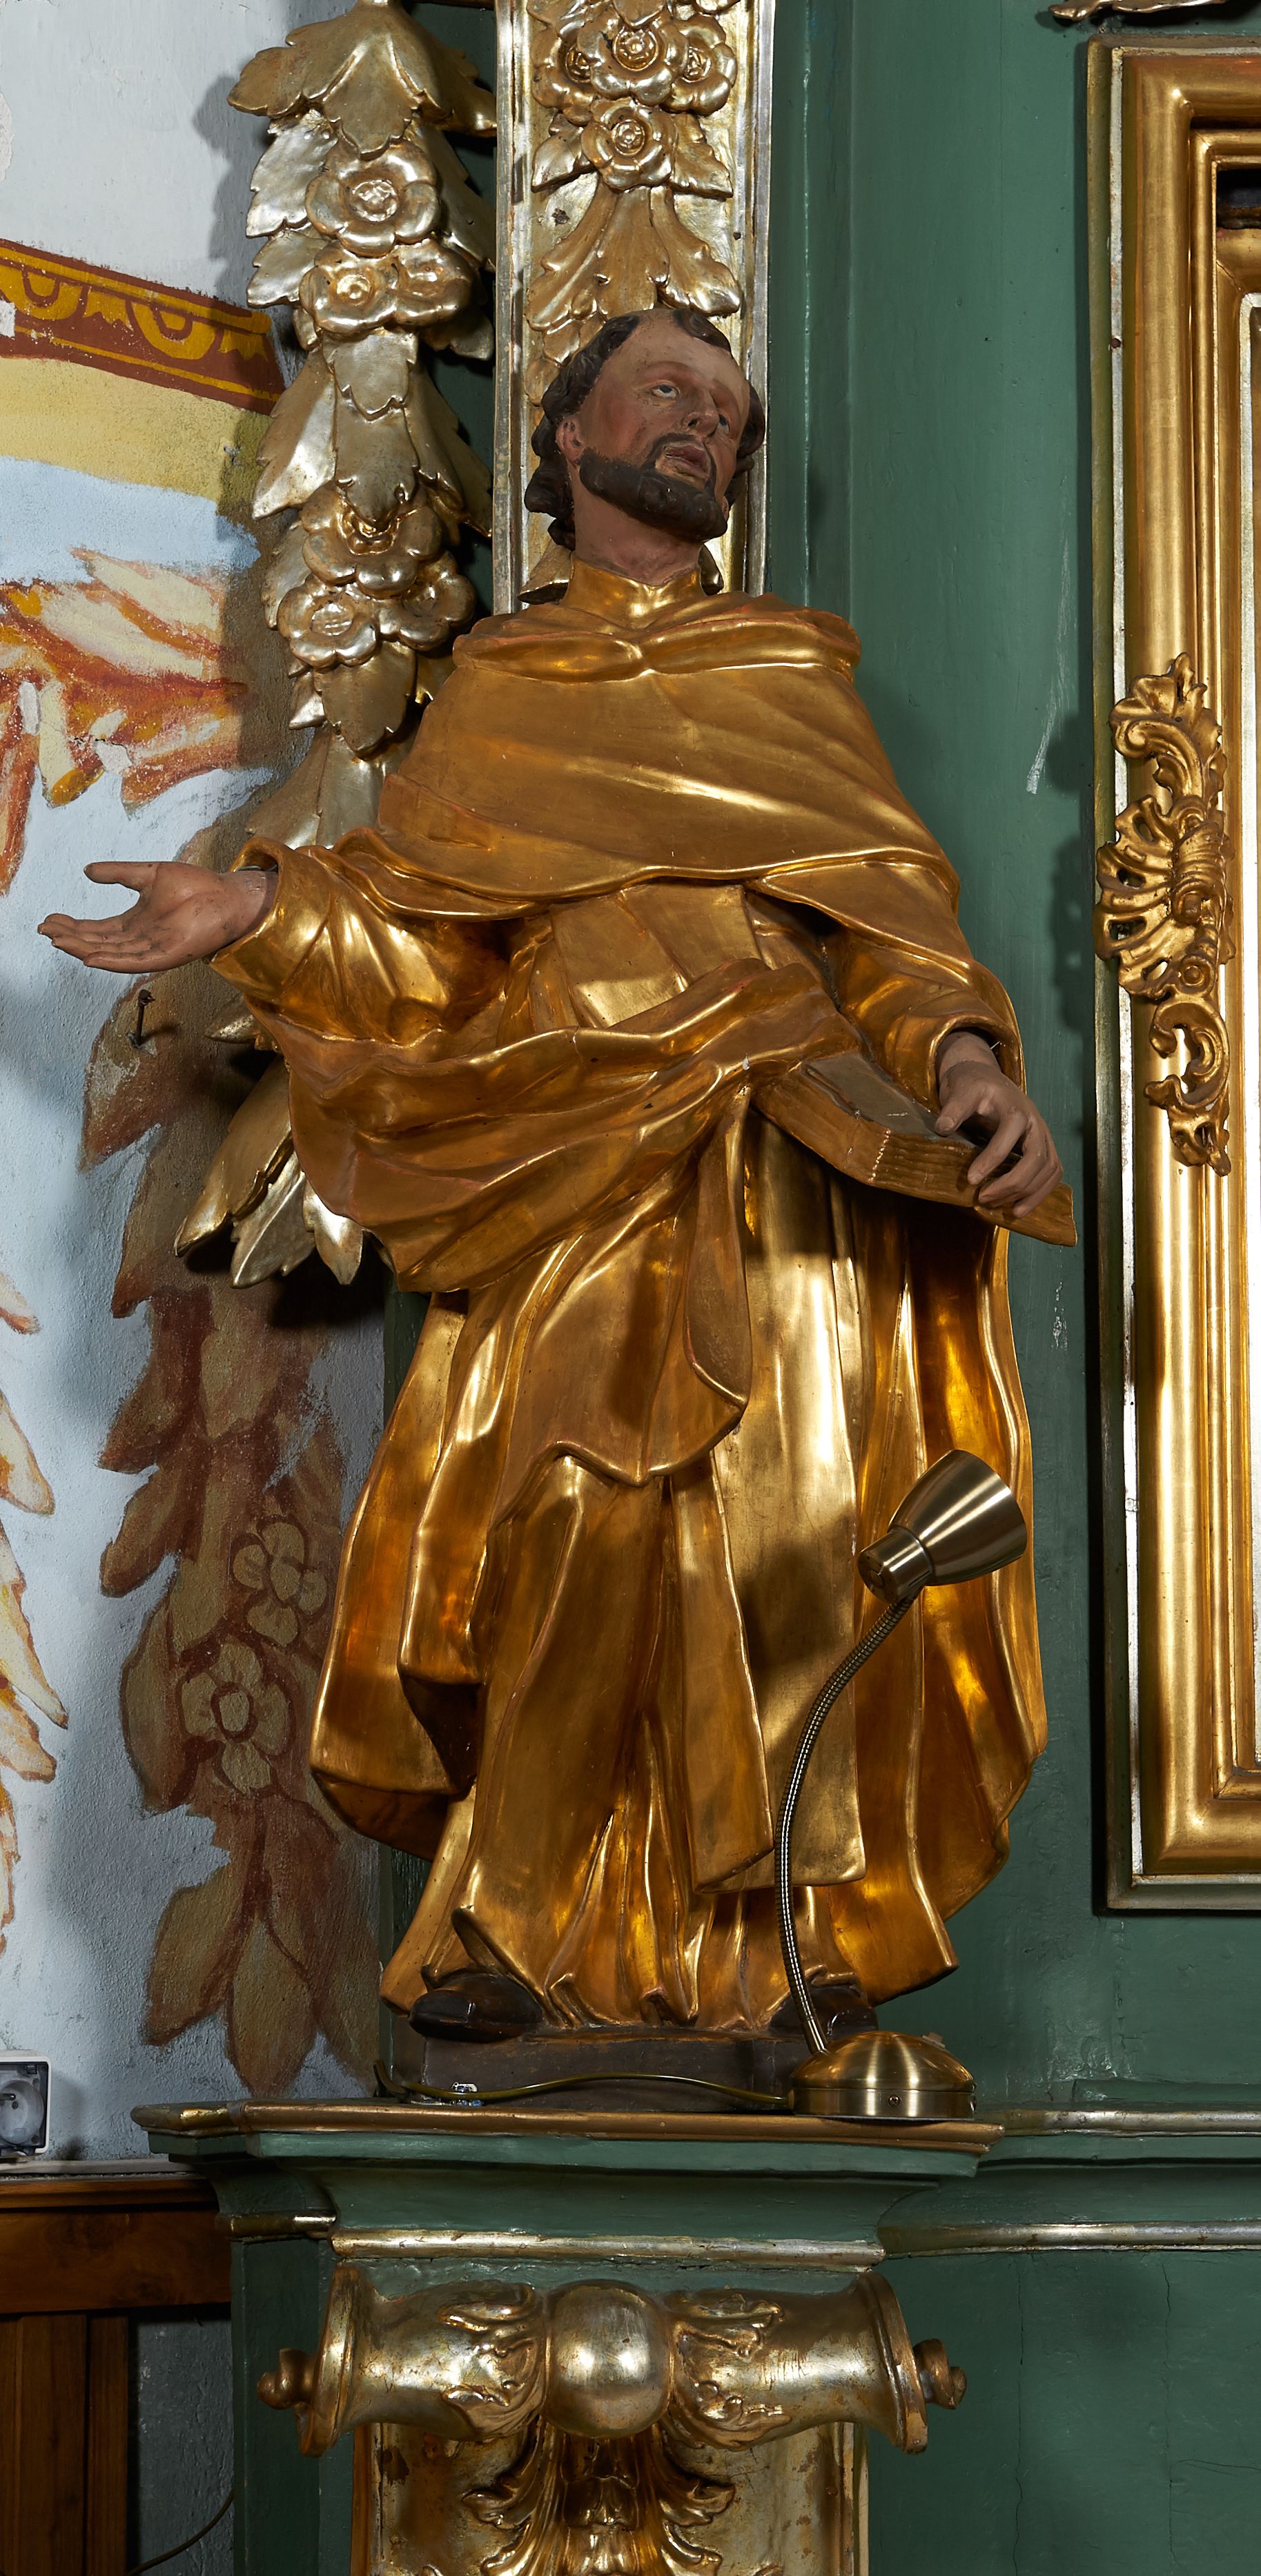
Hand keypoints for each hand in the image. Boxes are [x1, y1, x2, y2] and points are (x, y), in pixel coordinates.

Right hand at [38, 861, 274, 973]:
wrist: (226, 895)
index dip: (73, 926)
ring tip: (60, 942)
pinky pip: (135, 962)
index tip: (49, 920)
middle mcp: (140, 939)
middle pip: (99, 942)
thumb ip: (118, 874)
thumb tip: (87, 870)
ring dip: (84, 949)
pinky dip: (112, 961)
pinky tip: (91, 957)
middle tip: (45, 931)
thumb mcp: (147, 875)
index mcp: (135, 922)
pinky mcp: (167, 956)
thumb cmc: (195, 886)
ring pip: (111, 953)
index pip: (97, 928)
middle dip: (71, 938)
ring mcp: (152, 949)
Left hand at [935, 1030, 1061, 1217]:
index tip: (971, 1180)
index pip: (1009, 1136)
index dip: (992, 1160)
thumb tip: (942, 1128)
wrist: (986, 1079)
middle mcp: (1035, 1122)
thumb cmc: (972, 1086)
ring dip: (1028, 1193)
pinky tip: (1019, 1209)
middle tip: (983, 1198)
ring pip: (1049, 1168)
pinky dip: (1040, 1193)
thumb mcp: (960, 1091)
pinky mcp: (1045, 1147)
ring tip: (1001, 1208)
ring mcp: (1043, 1135)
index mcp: (1015, 1108)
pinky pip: (1052, 1172)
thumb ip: (953, 1108)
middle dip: (1012, 1183)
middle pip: (1037, 1158)